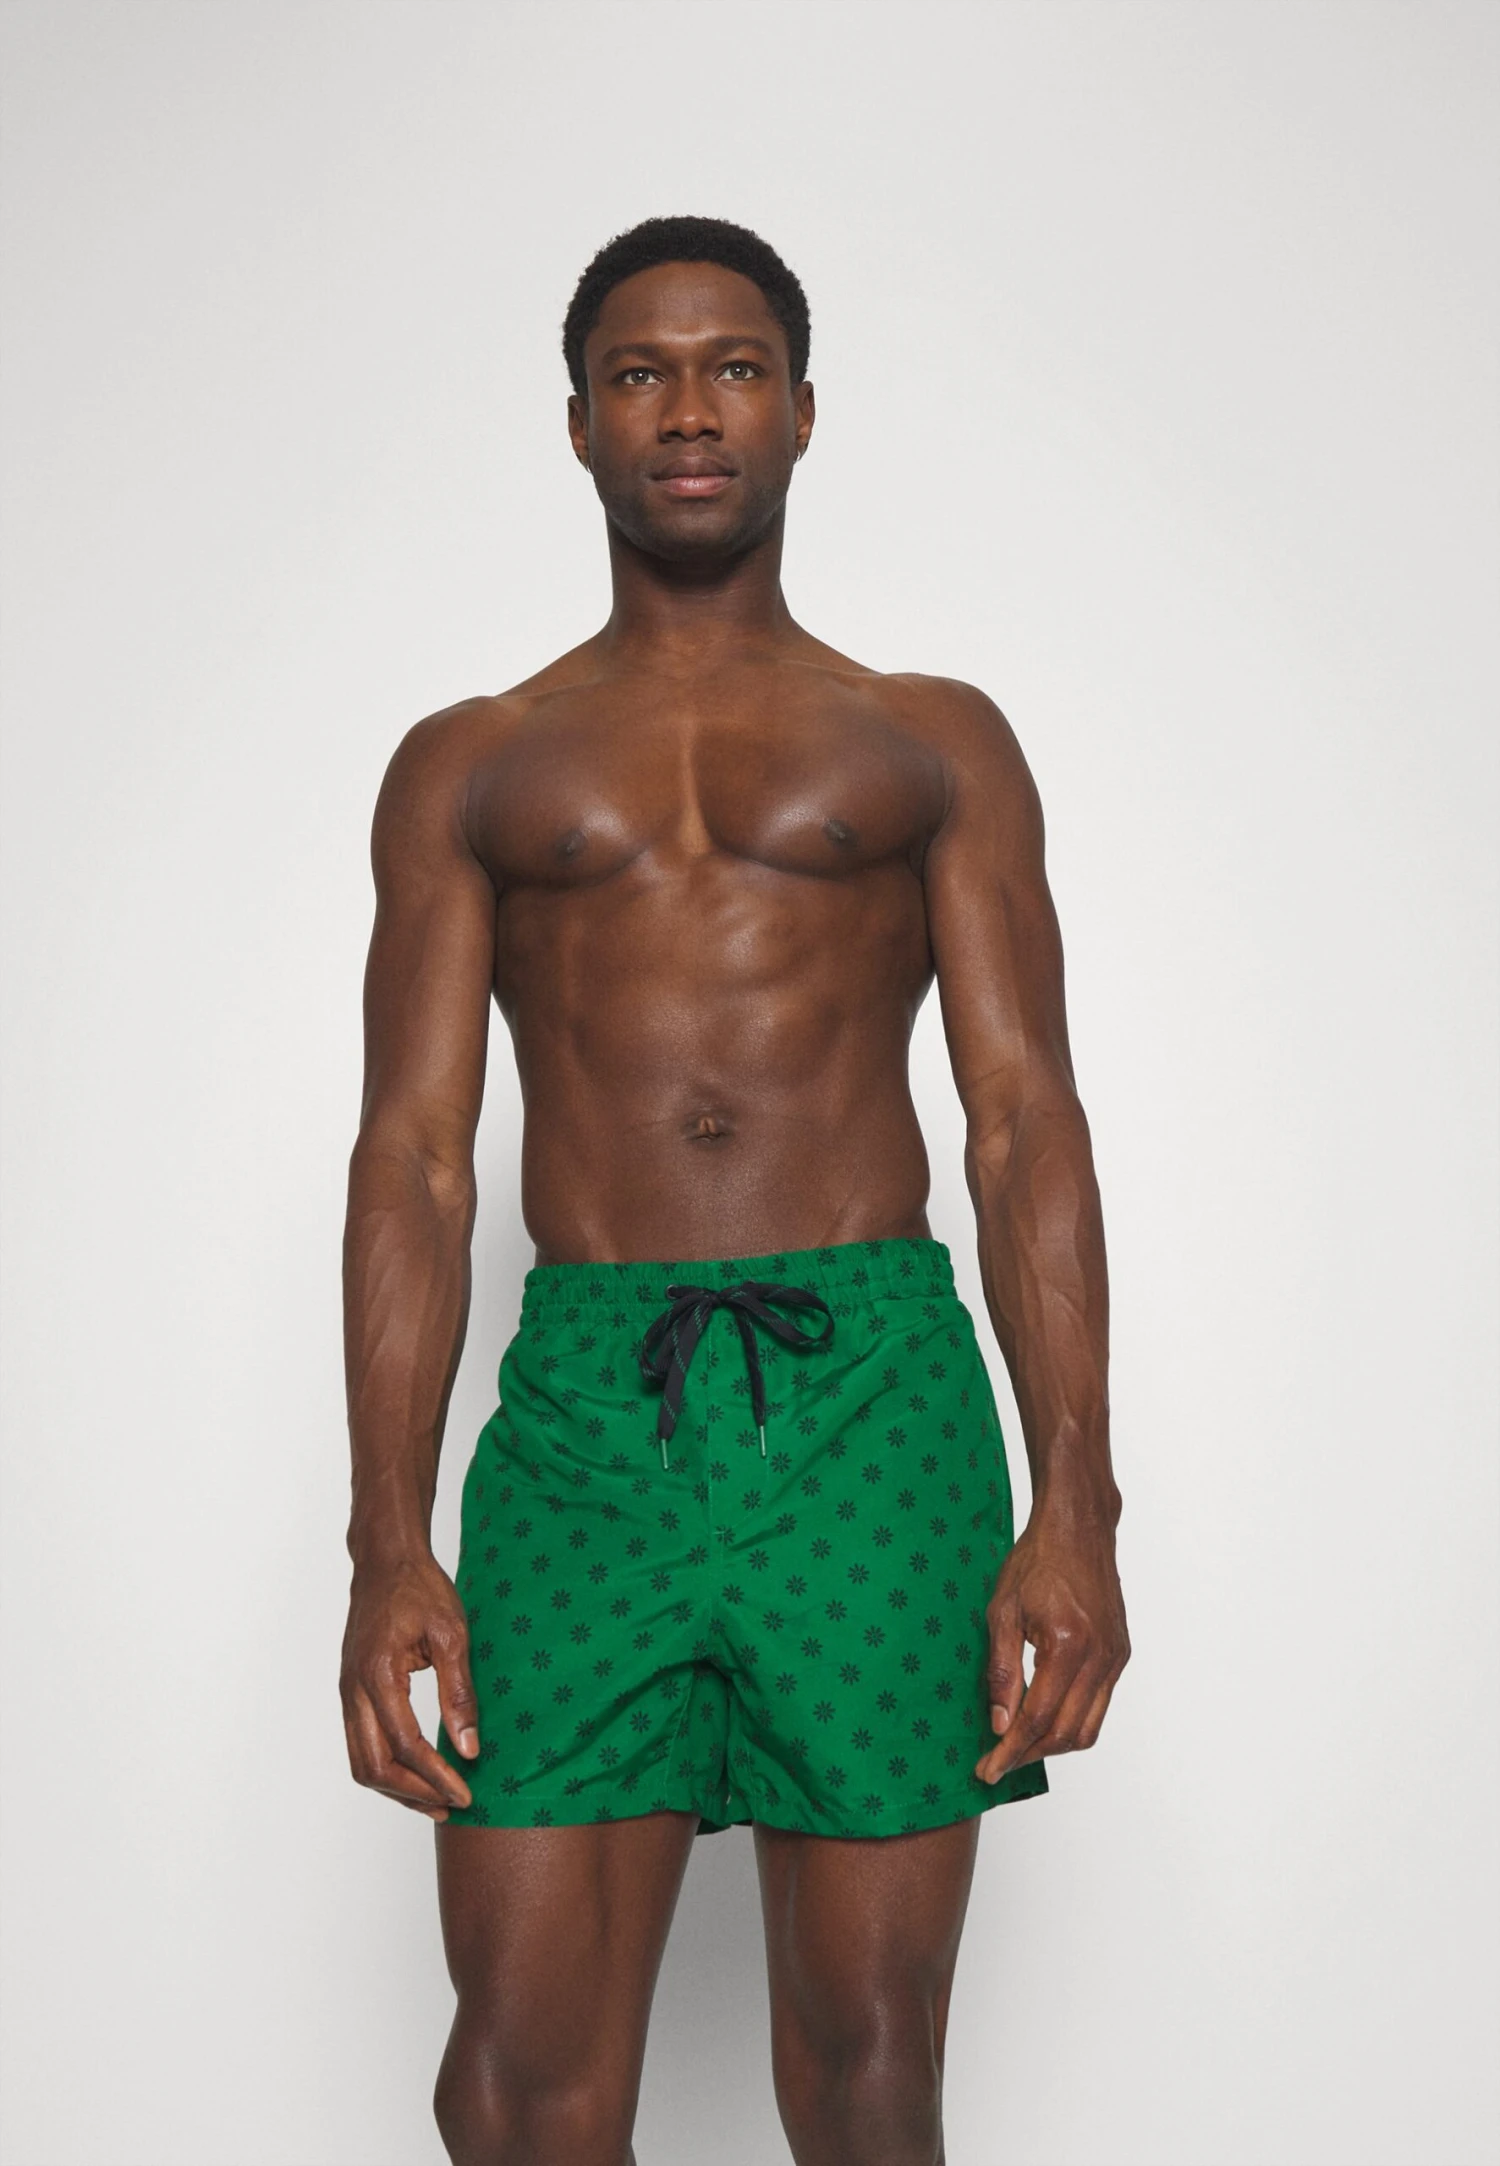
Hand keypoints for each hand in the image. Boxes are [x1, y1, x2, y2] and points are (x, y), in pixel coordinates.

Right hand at [340, 1552, 479, 1819]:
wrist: (385, 1560)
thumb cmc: (419, 1589)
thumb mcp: (452, 1633)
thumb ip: (459, 1692)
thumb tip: (469, 1748)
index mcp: (378, 1675)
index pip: (406, 1745)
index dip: (436, 1776)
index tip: (466, 1792)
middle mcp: (353, 1690)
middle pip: (374, 1766)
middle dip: (415, 1794)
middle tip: (454, 1804)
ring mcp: (347, 1692)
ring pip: (361, 1763)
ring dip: (397, 1789)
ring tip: (436, 1801)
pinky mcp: (350, 1692)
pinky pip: (360, 1745)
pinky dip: (386, 1769)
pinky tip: (415, 1774)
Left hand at [974, 1507, 1129, 1784]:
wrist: (1077, 1530)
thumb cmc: (1037, 1562)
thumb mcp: (1002, 1611)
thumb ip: (1001, 1671)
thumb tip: (999, 1724)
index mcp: (1067, 1645)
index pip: (1038, 1719)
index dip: (1011, 1751)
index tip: (988, 1770)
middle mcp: (1100, 1658)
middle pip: (1066, 1734)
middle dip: (1029, 1756)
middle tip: (997, 1762)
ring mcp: (1115, 1658)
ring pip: (1088, 1729)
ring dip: (1052, 1746)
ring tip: (1018, 1745)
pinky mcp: (1120, 1655)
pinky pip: (1098, 1707)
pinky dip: (1071, 1722)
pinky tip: (1044, 1717)